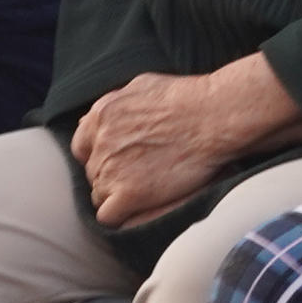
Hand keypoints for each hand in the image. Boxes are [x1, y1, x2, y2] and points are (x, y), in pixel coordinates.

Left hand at [72, 62, 298, 230]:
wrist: (218, 116)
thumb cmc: (193, 98)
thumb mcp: (144, 85)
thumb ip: (116, 103)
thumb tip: (103, 115)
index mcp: (102, 115)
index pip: (83, 146)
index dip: (100, 155)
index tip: (120, 159)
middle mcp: (100, 142)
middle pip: (94, 172)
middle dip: (114, 174)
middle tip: (143, 173)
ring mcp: (110, 169)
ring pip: (100, 195)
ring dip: (119, 195)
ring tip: (149, 189)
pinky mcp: (127, 194)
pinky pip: (109, 217)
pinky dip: (123, 215)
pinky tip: (141, 208)